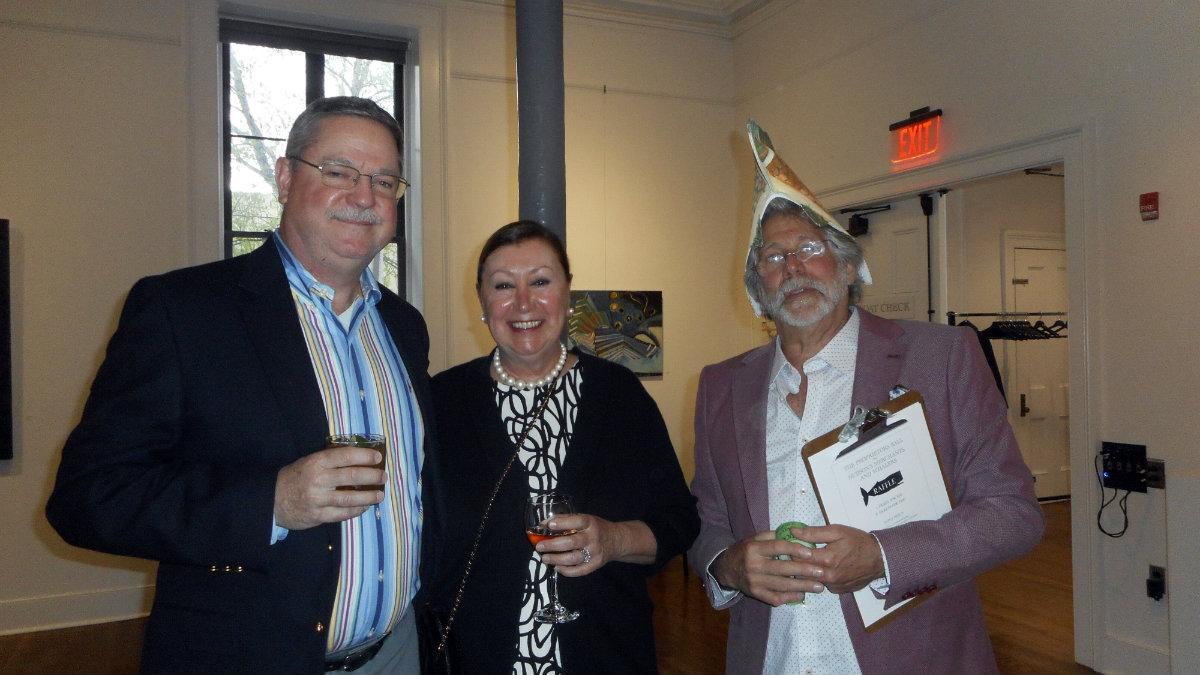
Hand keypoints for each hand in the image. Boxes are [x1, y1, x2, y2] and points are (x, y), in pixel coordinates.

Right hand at [274, 447, 384, 530]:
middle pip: (352, 477)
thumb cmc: (294, 477)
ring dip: (369, 497)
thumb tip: (359, 459)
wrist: (271, 500)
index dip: (365, 456)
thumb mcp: (308, 462)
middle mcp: (318, 480)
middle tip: (383, 477)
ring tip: (380, 495)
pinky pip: (342, 514)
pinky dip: (356, 510)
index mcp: (316, 462)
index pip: (345, 456)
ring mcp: (318, 499)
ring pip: (350, 498)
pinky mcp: (318, 516)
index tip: (378, 458)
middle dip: (372, 476)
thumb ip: (330, 461)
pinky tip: (364, 507)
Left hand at [533, 514, 656, 576]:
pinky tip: (557, 567)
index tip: (549, 525)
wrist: (617, 540)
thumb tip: (543, 524)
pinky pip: (579, 571)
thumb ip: (566, 520)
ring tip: (545, 558)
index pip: (576, 521)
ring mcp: (595, 552)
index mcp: (590, 523)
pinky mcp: (595, 564)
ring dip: (556, 559)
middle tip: (540, 546)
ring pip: (573, 558)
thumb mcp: (585, 518)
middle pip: (571, 542)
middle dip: (553, 545)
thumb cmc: (596, 528)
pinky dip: (566, 571)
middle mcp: (593, 537)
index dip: (562, 523)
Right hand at [711, 531, 822, 605]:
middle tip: (821, 572)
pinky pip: (775, 597)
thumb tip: (797, 533)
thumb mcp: (755, 539)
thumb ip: (774, 536)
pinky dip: (790, 597)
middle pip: (783, 568)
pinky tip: (802, 594)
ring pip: (782, 585)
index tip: (811, 552)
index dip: (795, 549)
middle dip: (805, 571)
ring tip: (818, 586)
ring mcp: (754, 582)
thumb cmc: (746, 551)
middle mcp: (753, 565)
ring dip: (802, 586)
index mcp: (754, 548)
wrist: (726, 569)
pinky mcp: (755, 594)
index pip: (777, 547)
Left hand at [788, 524, 884, 593]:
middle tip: (789, 552)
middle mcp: (828, 576)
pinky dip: (817, 577)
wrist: (879, 558)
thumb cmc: (858, 542)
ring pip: (810, 579)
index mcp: (827, 560)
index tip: (785, 544)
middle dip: (793, 561)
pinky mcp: (838, 591)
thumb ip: (813, 533)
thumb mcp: (836, 531)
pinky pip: (821, 584)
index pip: (798, 557)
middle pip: (801, 571)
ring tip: (803, 560)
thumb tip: (793, 531)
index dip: (789, 550)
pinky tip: (819, 569)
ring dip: (804, 571)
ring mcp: (833, 586)